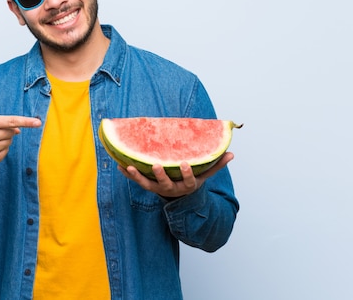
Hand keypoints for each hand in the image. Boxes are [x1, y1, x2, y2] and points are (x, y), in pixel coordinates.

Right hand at [0, 114, 41, 169]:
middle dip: (7, 132)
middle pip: (12, 132)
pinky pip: (6, 152)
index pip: (11, 121)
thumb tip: (18, 130)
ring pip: (9, 142)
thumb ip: (1, 123)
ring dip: (3, 141)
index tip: (38, 122)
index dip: (27, 121)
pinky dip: (1, 150)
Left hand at [118, 152, 234, 198]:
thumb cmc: (192, 181)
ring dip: (138, 176)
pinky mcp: (148, 186)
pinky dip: (128, 174)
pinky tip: (119, 164)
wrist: (179, 197)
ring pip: (147, 184)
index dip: (187, 173)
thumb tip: (232, 154)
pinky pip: (136, 180)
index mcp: (187, 185)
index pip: (189, 180)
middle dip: (160, 175)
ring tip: (129, 165)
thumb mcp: (205, 175)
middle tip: (156, 165)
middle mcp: (172, 189)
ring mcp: (158, 189)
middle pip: (165, 184)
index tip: (185, 164)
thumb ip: (216, 165)